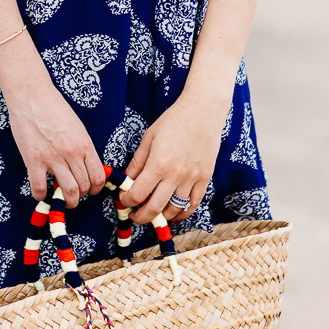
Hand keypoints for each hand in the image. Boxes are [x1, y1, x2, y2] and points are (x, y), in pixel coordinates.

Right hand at [4, 78, 105, 208]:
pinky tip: (42, 191)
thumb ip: (82, 146)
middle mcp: (72, 153)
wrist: (31, 94)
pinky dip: (41, 195)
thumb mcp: (77, 126)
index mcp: (84, 143)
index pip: (98, 176)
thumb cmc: (53, 106)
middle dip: (81, 195)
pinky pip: (39, 188)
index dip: (96, 188)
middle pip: (84, 186)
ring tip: (62, 199)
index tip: (90, 190)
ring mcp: (52, 157)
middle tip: (75, 195)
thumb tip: (85, 166)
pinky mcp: (33, 160)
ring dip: (67, 200)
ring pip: (67, 191)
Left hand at [118, 95, 225, 223]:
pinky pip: (193, 204)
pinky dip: (182, 213)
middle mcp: (175, 175)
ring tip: (153, 213)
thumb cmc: (173, 121)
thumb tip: (126, 180)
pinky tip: (173, 213)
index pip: (137, 194)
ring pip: (174, 210)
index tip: (123, 200)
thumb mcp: (149, 138)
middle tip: (134, 215)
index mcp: (158, 164)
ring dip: (161, 217)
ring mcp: (192, 178)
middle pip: (155, 209)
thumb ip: (137, 162)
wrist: (202, 111)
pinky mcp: (205, 178)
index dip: (126, 201)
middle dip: (141, 217)